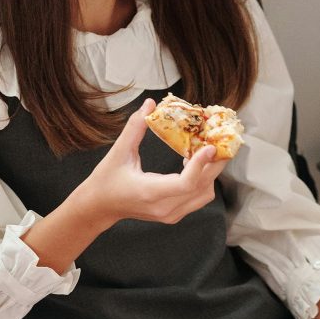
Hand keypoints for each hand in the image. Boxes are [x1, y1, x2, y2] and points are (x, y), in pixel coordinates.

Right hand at [69, 99, 223, 227]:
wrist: (100, 206)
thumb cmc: (107, 180)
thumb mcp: (118, 151)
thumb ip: (134, 127)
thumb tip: (150, 103)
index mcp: (150, 192)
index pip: (185, 183)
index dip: (201, 165)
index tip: (210, 146)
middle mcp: (164, 207)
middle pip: (202, 187)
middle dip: (215, 163)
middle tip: (220, 140)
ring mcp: (170, 214)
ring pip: (204, 194)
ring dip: (210, 172)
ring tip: (203, 149)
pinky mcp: (173, 215)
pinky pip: (198, 198)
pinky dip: (202, 180)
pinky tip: (192, 162)